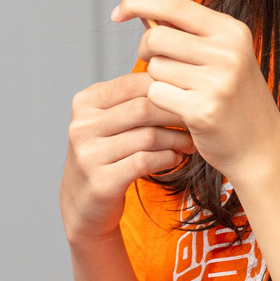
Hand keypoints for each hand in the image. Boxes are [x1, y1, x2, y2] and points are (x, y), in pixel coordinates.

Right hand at [60, 71, 196, 242]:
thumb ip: (132, 99)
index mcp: (85, 102)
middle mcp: (82, 126)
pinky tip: (175, 159)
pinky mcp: (101, 182)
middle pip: (143, 108)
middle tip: (196, 120)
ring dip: (176, 140)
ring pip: (148, 136)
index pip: (135, 83)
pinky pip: (145, 162)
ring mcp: (89, 155)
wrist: (83, 205)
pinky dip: (167, 159)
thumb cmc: (106, 156)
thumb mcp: (109, 122)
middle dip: (176, 114)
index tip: (191, 97)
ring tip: (189, 143)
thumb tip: (176, 75)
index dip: (168, 88)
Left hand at [115, 0, 279, 182]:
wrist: (259, 145)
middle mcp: (229, 52)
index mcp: (232, 31)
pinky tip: (183, 109)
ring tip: (184, 92)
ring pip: (155, 67)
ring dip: (159, 80)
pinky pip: (156, 94)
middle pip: (157, 37)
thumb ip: (180, 26)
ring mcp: (218, 82)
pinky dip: (161, 102)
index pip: (174, 5)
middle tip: (160, 66)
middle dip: (147, 50)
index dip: (139, 4)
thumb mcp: (216, 54)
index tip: (118, 12)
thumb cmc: (233, 96)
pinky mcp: (203, 110)